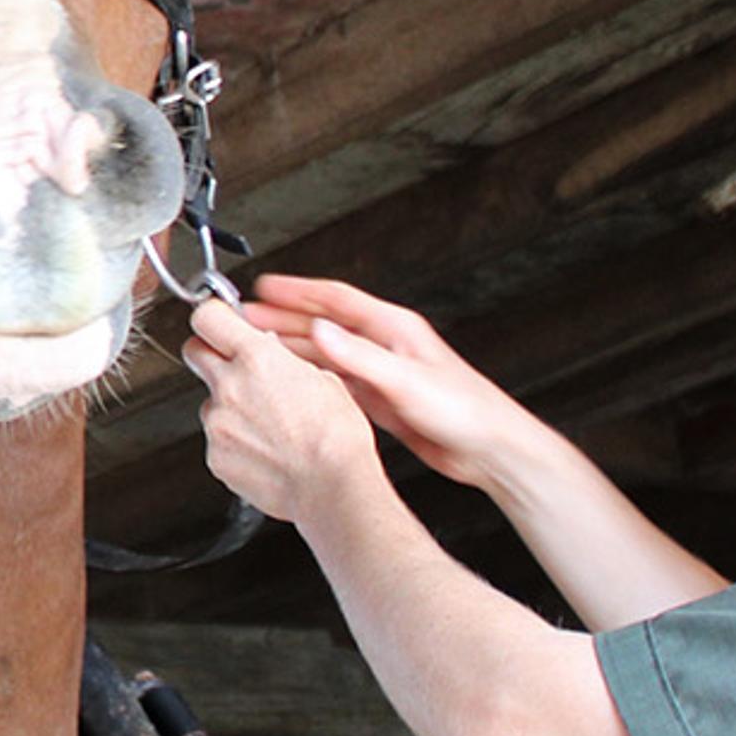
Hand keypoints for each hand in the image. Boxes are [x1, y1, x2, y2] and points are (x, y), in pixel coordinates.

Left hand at [183, 297, 380, 522]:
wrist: (330, 487)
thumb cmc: (336, 437)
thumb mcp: (323, 378)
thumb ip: (282, 360)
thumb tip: (270, 354)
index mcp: (257, 359)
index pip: (208, 317)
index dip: (214, 317)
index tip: (221, 322)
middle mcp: (229, 387)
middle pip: (194, 352)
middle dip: (210, 353)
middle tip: (232, 364)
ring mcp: (218, 423)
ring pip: (208, 401)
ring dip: (228, 405)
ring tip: (265, 423)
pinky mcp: (214, 455)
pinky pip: (215, 437)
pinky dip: (233, 439)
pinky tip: (262, 447)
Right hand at [234, 275, 537, 490]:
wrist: (488, 449)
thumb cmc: (465, 410)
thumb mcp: (406, 380)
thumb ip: (361, 356)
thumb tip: (321, 331)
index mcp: (393, 329)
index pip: (335, 299)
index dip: (297, 290)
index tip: (265, 286)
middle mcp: (385, 346)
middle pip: (324, 324)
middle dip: (283, 319)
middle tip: (246, 317)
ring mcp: (382, 372)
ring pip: (326, 353)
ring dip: (292, 348)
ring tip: (258, 347)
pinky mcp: (382, 400)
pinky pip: (336, 381)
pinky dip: (310, 378)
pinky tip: (292, 384)